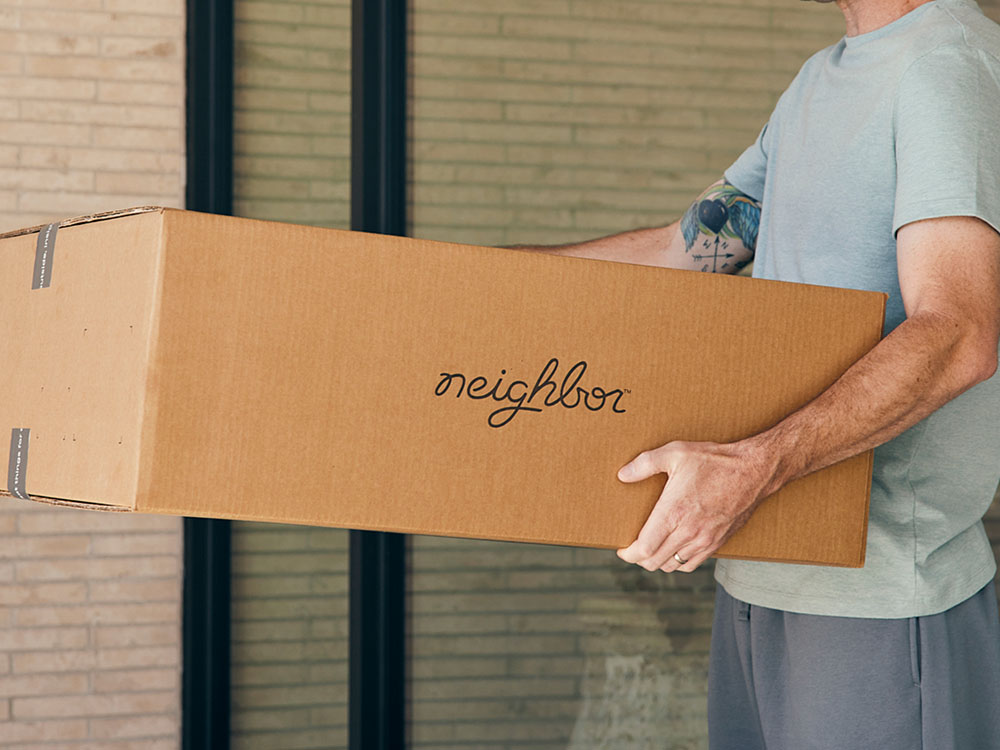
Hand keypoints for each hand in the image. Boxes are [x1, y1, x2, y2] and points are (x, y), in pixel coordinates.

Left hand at [615, 439, 776, 572]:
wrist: (753, 471)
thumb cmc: (714, 460)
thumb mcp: (676, 453)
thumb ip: (645, 463)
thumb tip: (623, 474)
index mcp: (673, 513)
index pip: (644, 549)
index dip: (629, 554)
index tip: (622, 549)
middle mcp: (688, 532)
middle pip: (655, 562)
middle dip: (639, 559)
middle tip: (633, 549)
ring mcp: (704, 540)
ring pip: (673, 566)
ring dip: (658, 561)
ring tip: (651, 550)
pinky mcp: (718, 542)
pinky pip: (692, 564)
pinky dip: (678, 562)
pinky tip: (674, 550)